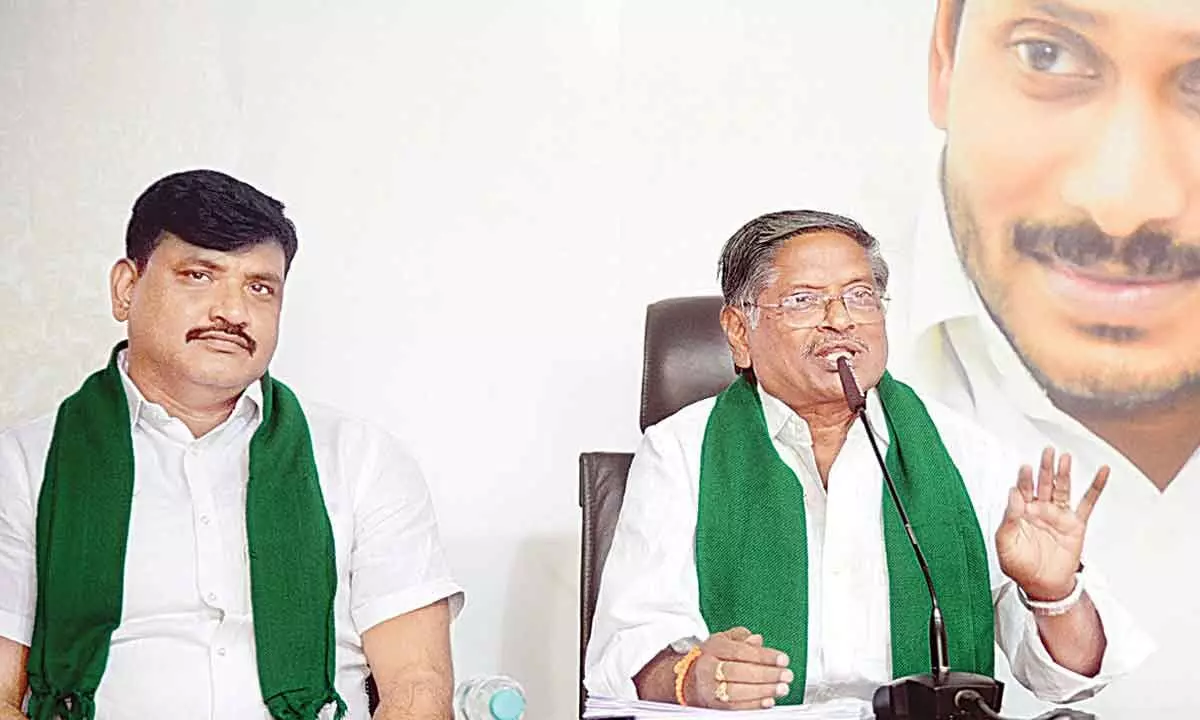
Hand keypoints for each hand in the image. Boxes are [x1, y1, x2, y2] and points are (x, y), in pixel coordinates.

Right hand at [685, 627, 792, 709]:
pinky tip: (769, 701)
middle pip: (738, 671)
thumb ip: (742, 638)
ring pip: (736, 691)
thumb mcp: (725, 641)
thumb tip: (757, 640)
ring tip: (782, 688)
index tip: (783, 659)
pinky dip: (754, 705)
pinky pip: (735, 707)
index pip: (740, 651)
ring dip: (763, 691)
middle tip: (786, 675)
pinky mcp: (714, 705)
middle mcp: (708, 667)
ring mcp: (710, 688)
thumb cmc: (714, 658)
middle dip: (766, 674)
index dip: (764, 656)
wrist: (692, 680)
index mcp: (713, 648)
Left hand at [996, 447, 1107, 599]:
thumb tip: (1012, 495)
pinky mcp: (1076, 524)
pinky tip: (1102, 471)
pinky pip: (1088, 502)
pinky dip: (1096, 486)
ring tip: (1064, 457)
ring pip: (1062, 488)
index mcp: (1020, 513)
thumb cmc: (1021, 567)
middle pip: (1043, 483)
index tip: (1025, 469)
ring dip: (1064, 473)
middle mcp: (1039, 510)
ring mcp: (1058, 515)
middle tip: (1047, 451)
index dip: (1024, 479)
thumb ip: (1007, 520)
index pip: (1022, 490)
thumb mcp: (1005, 545)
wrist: (1043, 587)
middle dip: (1044, 467)